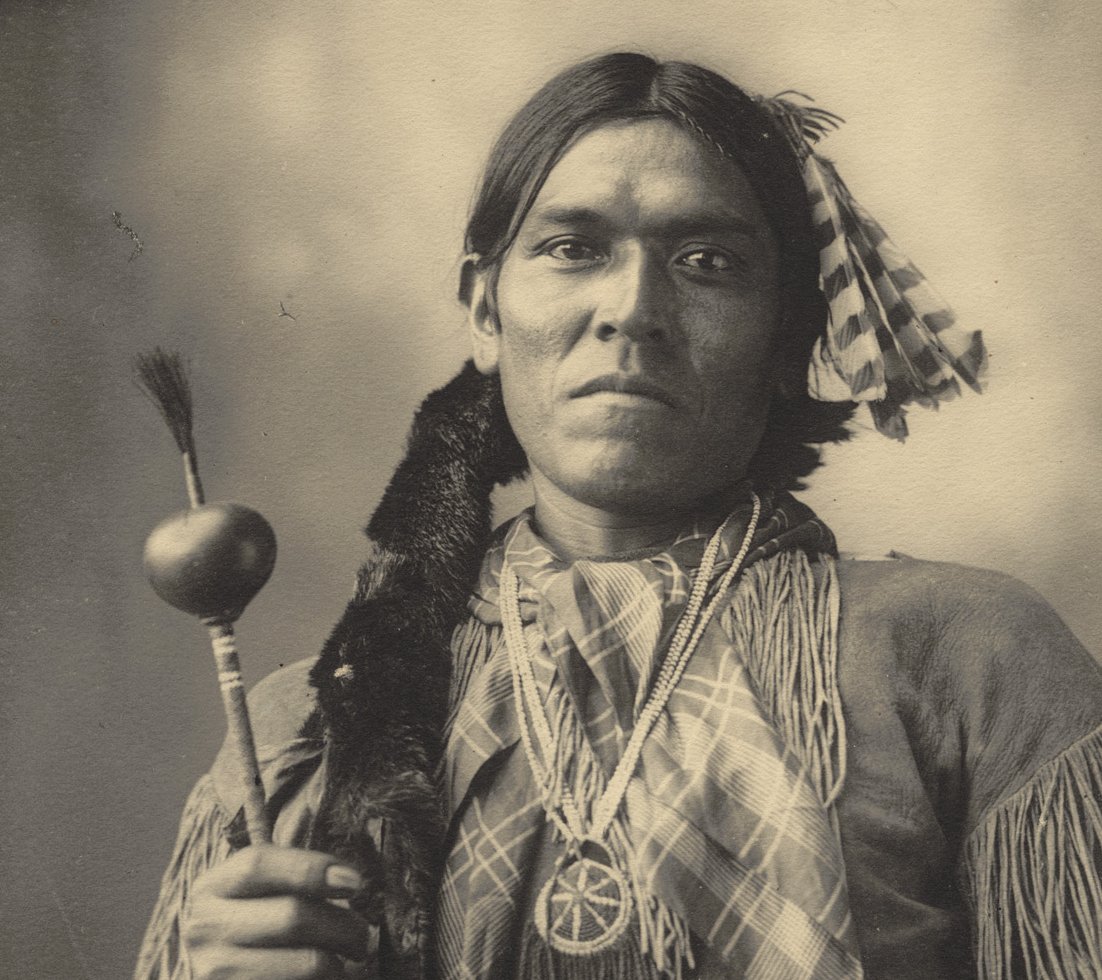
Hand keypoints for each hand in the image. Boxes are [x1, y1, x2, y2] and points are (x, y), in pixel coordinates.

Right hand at [183, 844, 370, 978]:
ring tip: (347, 960)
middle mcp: (205, 928)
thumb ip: (292, 872)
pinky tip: (327, 978)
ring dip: (339, 962)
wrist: (224, 972)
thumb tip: (342, 866)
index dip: (312, 868)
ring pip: (307, 962)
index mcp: (212, 888)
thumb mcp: (260, 892)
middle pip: (293, 916)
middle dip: (344, 925)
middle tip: (363, 935)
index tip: (355, 882)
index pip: (258, 864)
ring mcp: (214, 971)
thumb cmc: (255, 925)